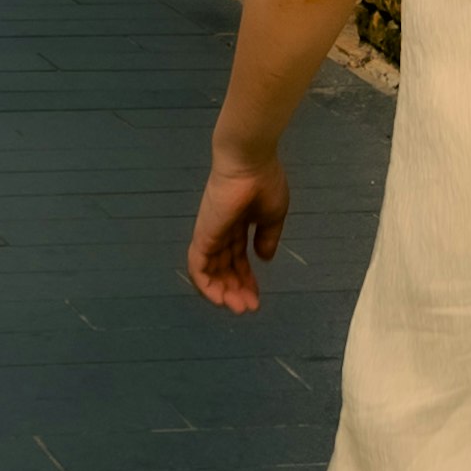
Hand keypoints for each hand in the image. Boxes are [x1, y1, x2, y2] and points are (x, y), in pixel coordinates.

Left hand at [184, 147, 287, 312]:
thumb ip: (267, 238)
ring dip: (223, 293)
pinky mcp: (202, 236)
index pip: (238, 258)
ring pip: (210, 272)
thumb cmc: (264, 183)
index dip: (247, 279)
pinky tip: (221, 300)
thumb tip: (263, 259)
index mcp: (239, 224)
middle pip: (224, 268)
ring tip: (239, 307)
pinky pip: (198, 267)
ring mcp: (210, 234)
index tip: (257, 298)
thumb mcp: (273, 215)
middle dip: (236, 290)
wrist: (249, 163)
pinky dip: (206, 286)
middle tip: (249, 308)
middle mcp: (221, 231)